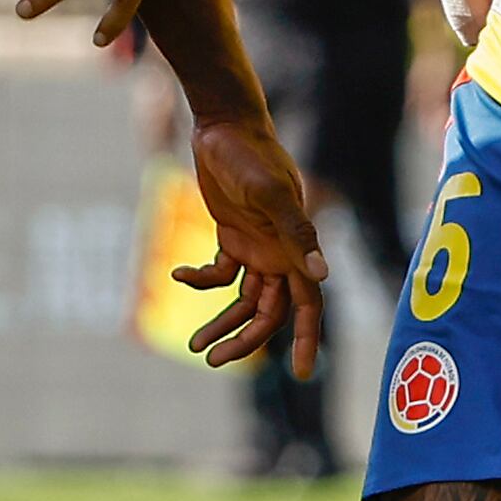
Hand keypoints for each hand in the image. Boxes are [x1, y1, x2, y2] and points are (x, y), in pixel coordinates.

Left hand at [174, 115, 327, 378]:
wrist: (223, 125)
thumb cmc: (250, 155)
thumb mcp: (271, 194)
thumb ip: (296, 233)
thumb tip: (323, 275)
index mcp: (295, 249)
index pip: (309, 305)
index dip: (309, 339)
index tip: (304, 374)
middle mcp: (281, 253)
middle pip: (268, 313)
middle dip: (244, 340)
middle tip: (211, 359)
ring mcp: (257, 246)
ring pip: (244, 300)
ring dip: (222, 322)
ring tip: (194, 347)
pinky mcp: (233, 235)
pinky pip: (221, 273)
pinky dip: (200, 280)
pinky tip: (178, 276)